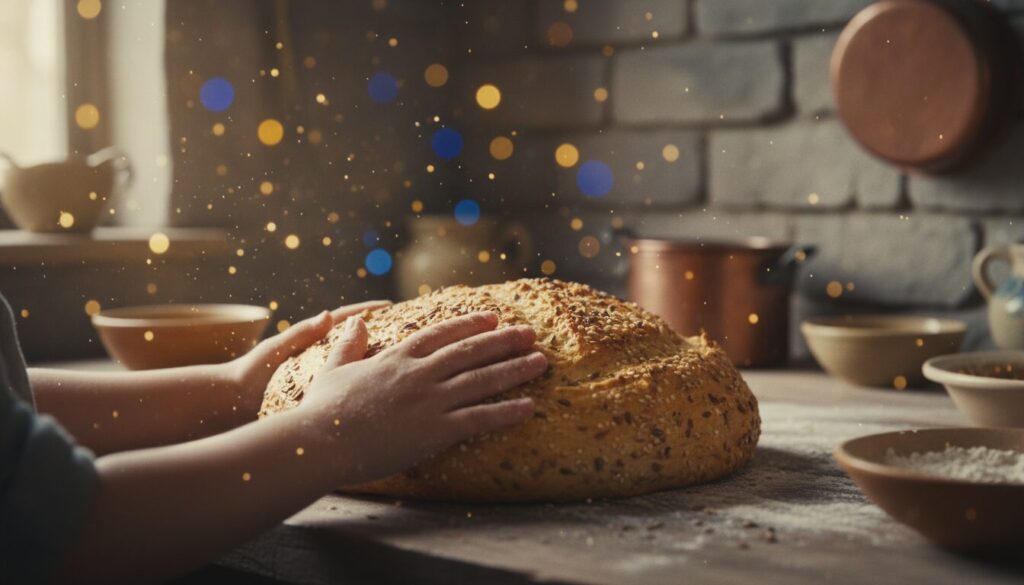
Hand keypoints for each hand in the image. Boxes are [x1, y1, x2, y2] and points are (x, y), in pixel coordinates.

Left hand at [225, 300, 391, 413]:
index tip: (391, 304)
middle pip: (356, 341)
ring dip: (376, 359)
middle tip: (408, 329)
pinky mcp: (319, 395)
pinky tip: (383, 391)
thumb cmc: (249, 374)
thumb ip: (301, 333)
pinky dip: (364, 384)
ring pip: (355, 365)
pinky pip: (347, 386)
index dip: (367, 311)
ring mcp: (320, 376)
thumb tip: (327, 314)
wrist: (230, 405)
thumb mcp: (275, 351)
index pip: (344, 320)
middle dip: (380, 332)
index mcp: (310, 340)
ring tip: (404, 360)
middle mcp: (319, 357)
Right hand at [300, 311, 547, 484]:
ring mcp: (431, 400)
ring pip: (482, 380)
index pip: (442, 334)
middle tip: (530, 334)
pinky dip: (507, 412)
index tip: (493, 318)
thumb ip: (349, 344)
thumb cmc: (322, 410)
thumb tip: (355, 321)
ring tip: (541, 362)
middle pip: (471, 351)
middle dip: (504, 341)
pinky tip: (529, 407)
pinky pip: (480, 418)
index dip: (470, 324)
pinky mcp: (436, 429)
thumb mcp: (333, 369)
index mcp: (397, 357)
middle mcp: (420, 373)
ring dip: (515, 370)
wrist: (321, 442)